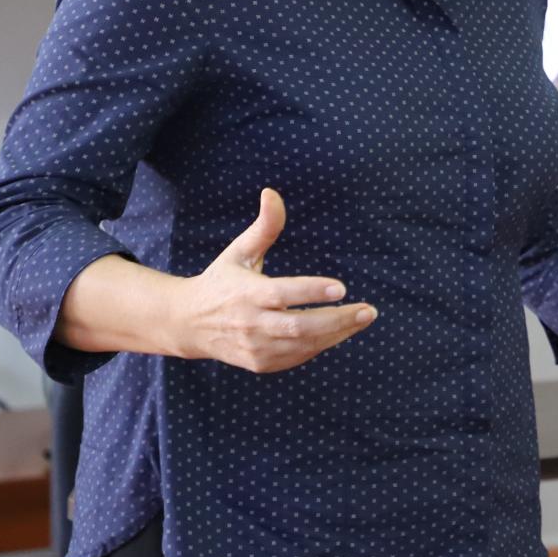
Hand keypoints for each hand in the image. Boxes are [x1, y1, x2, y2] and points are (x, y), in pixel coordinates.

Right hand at [168, 188, 375, 372]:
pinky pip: (297, 357)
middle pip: (299, 327)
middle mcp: (251, 324)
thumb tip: (272, 192)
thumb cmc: (222, 281)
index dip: (311, 291)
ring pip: (302, 345)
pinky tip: (341, 331)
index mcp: (246, 294)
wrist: (189, 324)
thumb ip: (264, 227)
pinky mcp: (260, 363)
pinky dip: (321, 345)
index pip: (282, 295)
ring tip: (363, 318)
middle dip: (337, 320)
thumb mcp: (239, 251)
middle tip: (369, 310)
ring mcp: (256, 347)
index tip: (341, 287)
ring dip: (337, 334)